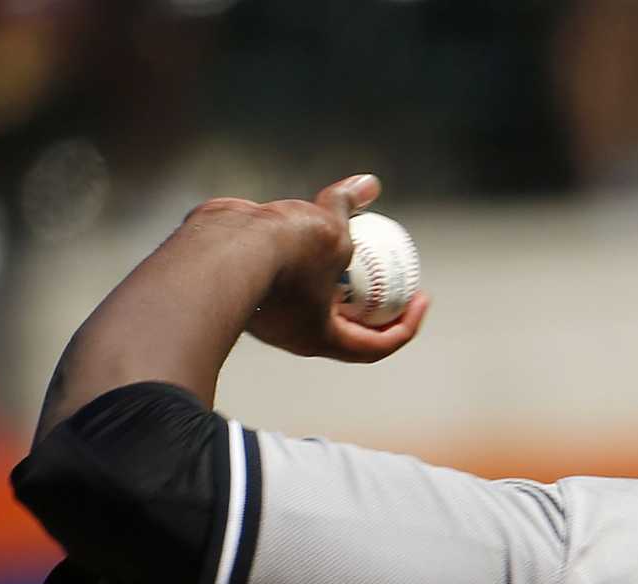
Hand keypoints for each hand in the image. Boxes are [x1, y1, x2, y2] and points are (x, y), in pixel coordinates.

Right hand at [201, 174, 428, 362]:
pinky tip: (309, 217)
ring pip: (311, 293)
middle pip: (344, 325)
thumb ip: (347, 208)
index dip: (405, 327)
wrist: (216, 246)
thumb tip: (369, 182)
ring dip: (335, 271)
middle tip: (394, 274)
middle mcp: (292, 328)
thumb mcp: (330, 230)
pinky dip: (300, 249)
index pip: (373, 346)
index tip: (422, 299)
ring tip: (353, 237)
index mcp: (319, 337)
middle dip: (372, 305)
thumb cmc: (283, 251)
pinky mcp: (248, 281)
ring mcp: (268, 308)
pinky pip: (284, 268)